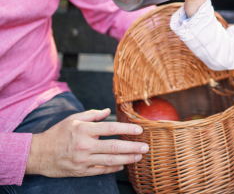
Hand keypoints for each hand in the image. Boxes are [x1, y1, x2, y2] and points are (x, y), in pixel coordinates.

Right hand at [25, 108, 147, 177]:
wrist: (38, 154)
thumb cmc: (57, 134)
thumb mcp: (73, 119)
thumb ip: (92, 115)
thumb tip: (108, 110)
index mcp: (84, 130)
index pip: (110, 128)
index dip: (127, 129)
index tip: (139, 130)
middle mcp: (85, 145)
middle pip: (114, 146)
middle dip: (132, 147)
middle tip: (146, 147)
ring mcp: (83, 160)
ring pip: (110, 160)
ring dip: (127, 159)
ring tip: (139, 157)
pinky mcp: (81, 171)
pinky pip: (101, 170)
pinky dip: (113, 168)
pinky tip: (123, 165)